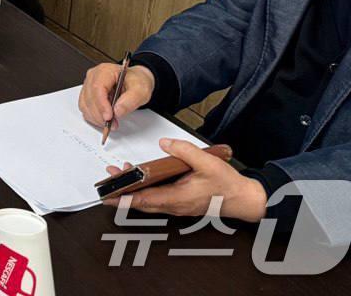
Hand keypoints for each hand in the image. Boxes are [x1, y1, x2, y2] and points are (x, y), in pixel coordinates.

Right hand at [79, 62, 154, 132]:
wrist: (134, 82)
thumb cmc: (136, 82)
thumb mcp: (141, 90)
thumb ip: (131, 100)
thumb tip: (117, 110)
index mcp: (106, 71)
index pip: (98, 87)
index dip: (101, 104)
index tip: (109, 117)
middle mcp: (93, 76)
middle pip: (89, 97)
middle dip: (100, 114)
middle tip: (113, 123)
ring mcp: (88, 85)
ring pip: (85, 104)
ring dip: (96, 117)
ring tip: (111, 122)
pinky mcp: (87, 94)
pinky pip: (84, 108)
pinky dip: (93, 117)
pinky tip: (104, 119)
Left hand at [103, 139, 266, 221]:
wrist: (244, 199)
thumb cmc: (227, 184)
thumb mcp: (207, 162)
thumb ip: (184, 151)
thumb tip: (164, 144)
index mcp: (179, 198)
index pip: (145, 201)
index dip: (125, 199)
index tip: (109, 197)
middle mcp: (174, 205)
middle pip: (141, 203)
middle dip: (122, 193)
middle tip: (107, 183)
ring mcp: (177, 206)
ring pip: (148, 201)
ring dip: (132, 191)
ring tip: (119, 174)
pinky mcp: (179, 202)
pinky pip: (157, 198)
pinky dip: (144, 190)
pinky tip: (141, 177)